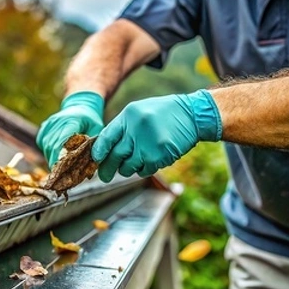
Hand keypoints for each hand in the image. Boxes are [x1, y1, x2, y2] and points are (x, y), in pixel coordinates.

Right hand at [37, 91, 104, 168]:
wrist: (81, 104)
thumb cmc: (91, 120)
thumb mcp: (98, 131)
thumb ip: (94, 146)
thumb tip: (92, 165)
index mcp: (72, 121)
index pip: (63, 142)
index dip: (63, 158)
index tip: (65, 172)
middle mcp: (57, 122)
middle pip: (53, 147)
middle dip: (58, 164)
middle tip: (63, 178)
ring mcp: (49, 124)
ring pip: (47, 147)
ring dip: (53, 159)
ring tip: (60, 171)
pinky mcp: (44, 128)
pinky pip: (43, 144)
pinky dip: (48, 153)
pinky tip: (56, 158)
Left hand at [92, 90, 221, 181]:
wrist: (191, 115)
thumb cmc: (160, 113)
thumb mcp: (136, 112)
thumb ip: (119, 128)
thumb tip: (102, 150)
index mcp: (128, 116)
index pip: (106, 138)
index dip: (99, 152)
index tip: (96, 160)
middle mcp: (136, 131)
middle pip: (115, 157)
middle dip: (107, 169)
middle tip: (104, 176)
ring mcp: (148, 146)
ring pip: (128, 168)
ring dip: (127, 168)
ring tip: (135, 159)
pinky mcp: (160, 157)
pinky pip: (144, 171)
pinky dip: (143, 169)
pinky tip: (150, 158)